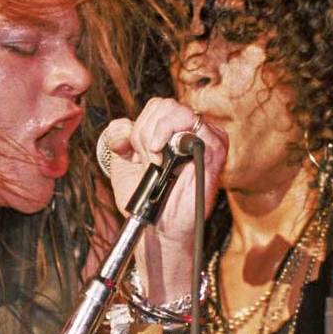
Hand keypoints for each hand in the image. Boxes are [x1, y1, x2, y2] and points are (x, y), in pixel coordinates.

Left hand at [100, 97, 226, 244]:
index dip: (139, 127)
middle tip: (146, 160)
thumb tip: (123, 125)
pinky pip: (195, 126)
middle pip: (164, 105)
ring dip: (155, 136)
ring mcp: (206, 140)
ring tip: (155, 162)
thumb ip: (118, 138)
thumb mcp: (122, 164)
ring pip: (177, 111)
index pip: (156, 107)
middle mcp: (192, 133)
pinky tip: (162, 159)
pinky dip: (170, 136)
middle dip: (144, 132)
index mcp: (174, 133)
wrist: (159, 227)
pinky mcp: (214, 151)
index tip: (134, 153)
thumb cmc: (147, 199)